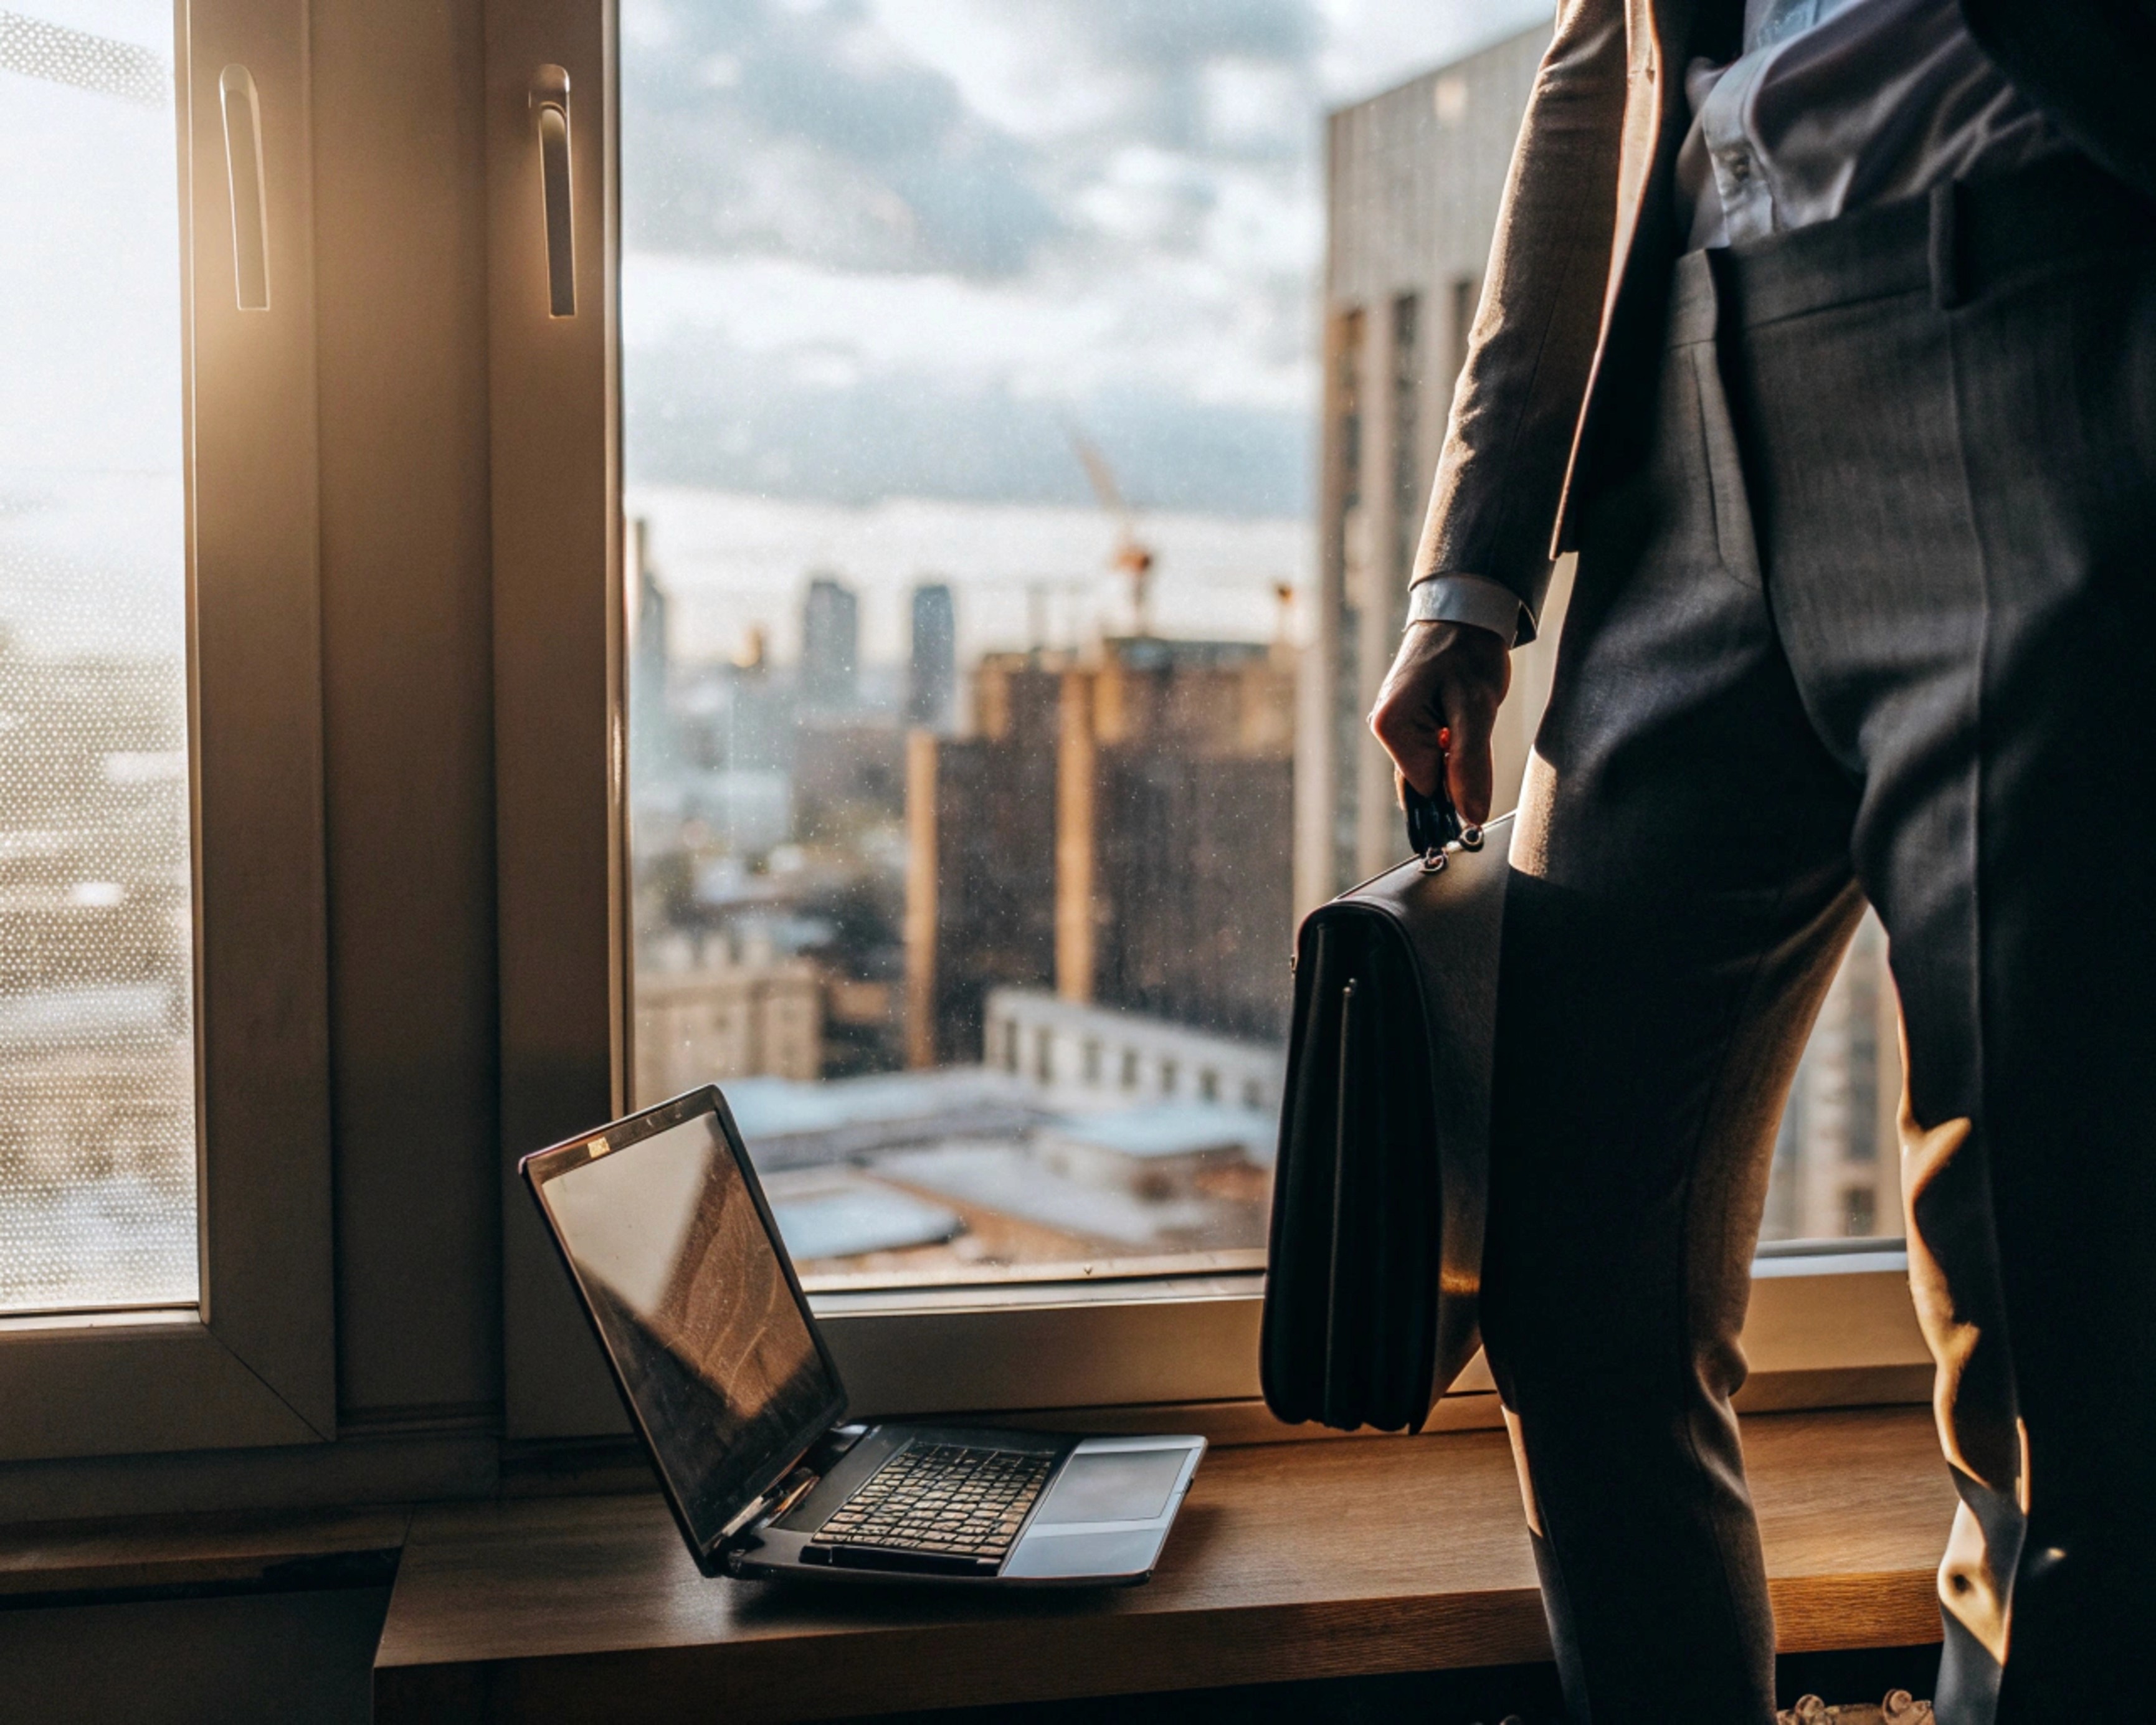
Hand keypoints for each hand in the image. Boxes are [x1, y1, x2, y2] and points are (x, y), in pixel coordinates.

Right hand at [1368, 620, 1510, 826]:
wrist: (1465, 614)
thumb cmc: (1468, 652)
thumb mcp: (1477, 709)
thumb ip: (1471, 765)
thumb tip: (1471, 816)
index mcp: (1391, 727)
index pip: (1426, 787)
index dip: (1458, 781)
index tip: (1477, 752)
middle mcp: (1384, 728)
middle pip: (1424, 780)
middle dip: (1455, 768)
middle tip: (1473, 726)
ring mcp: (1393, 725)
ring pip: (1430, 766)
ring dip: (1456, 753)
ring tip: (1466, 713)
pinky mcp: (1406, 721)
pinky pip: (1430, 751)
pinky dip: (1451, 744)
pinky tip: (1461, 716)